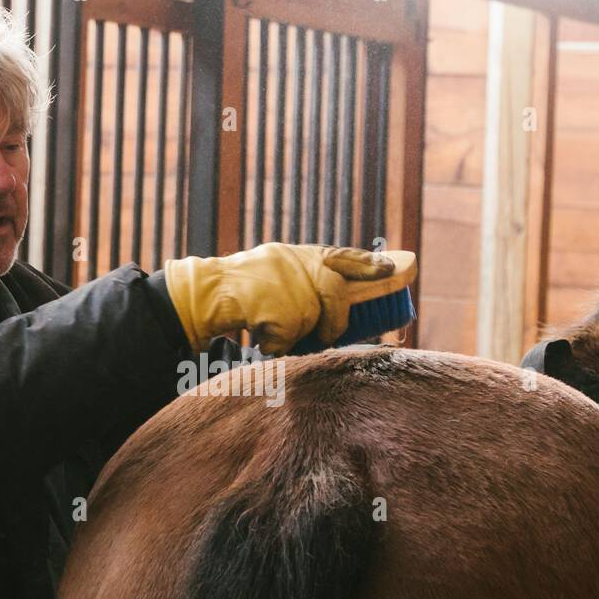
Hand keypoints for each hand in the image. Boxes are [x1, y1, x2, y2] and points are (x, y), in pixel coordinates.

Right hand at [163, 243, 393, 354]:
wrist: (207, 293)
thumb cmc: (241, 291)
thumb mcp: (276, 271)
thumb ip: (304, 279)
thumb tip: (337, 298)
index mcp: (298, 256)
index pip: (341, 256)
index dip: (368, 263)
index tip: (392, 268)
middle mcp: (297, 264)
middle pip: (335, 291)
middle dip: (338, 317)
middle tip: (329, 335)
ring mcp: (289, 285)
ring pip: (314, 318)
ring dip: (303, 332)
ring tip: (285, 337)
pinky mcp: (279, 308)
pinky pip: (291, 335)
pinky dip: (277, 343)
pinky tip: (263, 337)